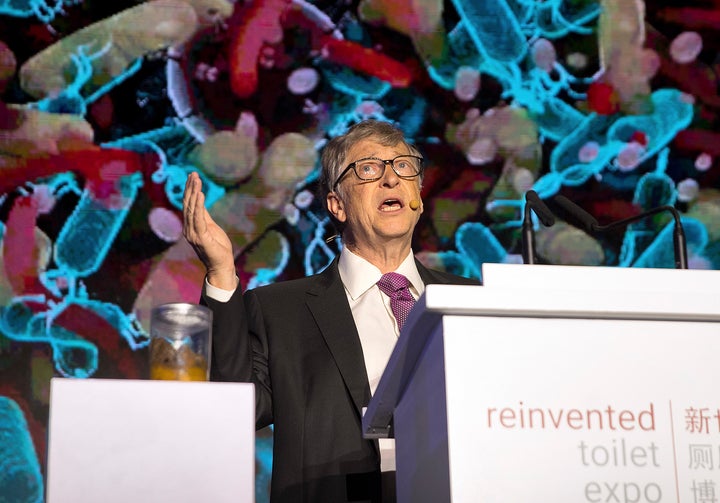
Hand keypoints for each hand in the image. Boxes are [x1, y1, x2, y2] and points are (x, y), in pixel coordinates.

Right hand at [182, 172, 237, 289]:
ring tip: (196, 180)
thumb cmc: (217, 247)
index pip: (188, 205)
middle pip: (188, 204)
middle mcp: (188, 229)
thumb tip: (199, 200)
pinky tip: (200, 194)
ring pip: (191, 209)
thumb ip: (204, 215)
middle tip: (193, 173)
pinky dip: (198, 205)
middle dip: (190, 188)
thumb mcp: (211, 227)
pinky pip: (198, 218)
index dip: (190, 190)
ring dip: (194, 193)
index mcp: (191, 226)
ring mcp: (193, 233)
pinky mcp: (200, 237)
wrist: (221, 265)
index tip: (193, 176)